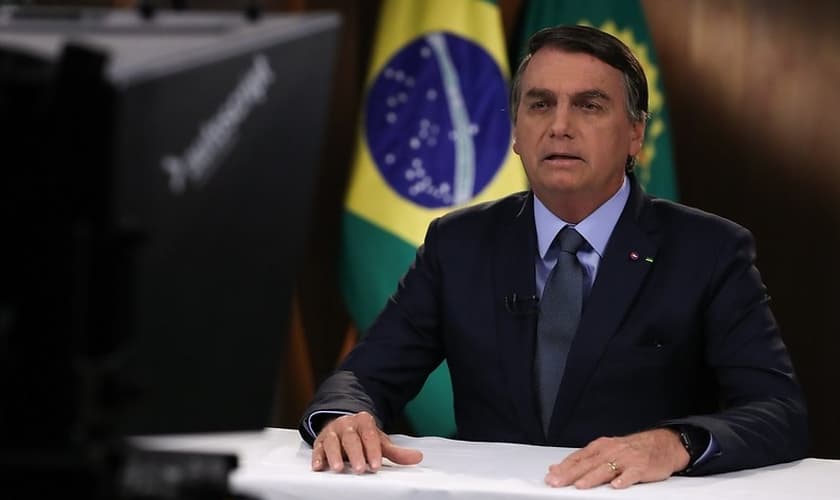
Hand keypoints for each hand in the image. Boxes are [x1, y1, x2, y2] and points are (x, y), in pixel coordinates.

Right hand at [311, 411, 422, 473]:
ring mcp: (332, 431)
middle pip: (351, 438)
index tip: (376, 465)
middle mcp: (347, 424)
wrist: (344, 426)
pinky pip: (317, 448)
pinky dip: (317, 457)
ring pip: (332, 441)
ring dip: (334, 455)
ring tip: (337, 469)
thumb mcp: (380, 442)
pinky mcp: (320, 440)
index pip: (370, 436)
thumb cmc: (364, 437)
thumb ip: (397, 452)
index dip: (373, 451)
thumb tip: (418, 457)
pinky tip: (318, 467)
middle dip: (355, 454)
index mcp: (364, 421)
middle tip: (360, 469)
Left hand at [544, 428, 689, 488]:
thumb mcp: (605, 451)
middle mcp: (610, 451)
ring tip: (580, 485)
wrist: (661, 444)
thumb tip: (557, 467)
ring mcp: (626, 459)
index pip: (578, 458)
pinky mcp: (641, 468)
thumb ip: (582, 460)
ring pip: (606, 469)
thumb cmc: (630, 450)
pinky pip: (631, 474)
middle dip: (570, 474)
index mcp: (600, 447)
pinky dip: (623, 479)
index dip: (563, 467)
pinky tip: (616, 486)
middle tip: (557, 482)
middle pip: (587, 464)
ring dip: (592, 477)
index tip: (551, 475)